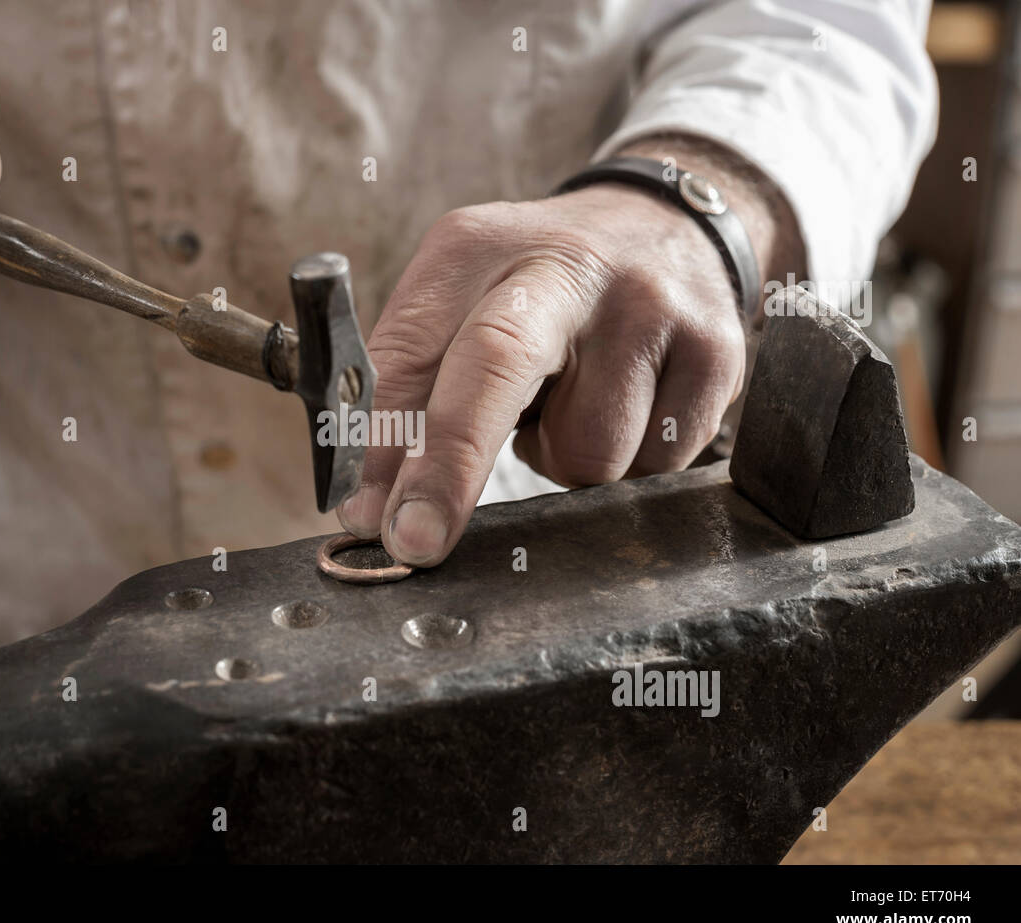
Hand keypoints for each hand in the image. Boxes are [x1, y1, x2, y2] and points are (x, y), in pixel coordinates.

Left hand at [338, 183, 748, 565]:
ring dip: (567, 462)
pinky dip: (631, 463)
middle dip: (450, 468)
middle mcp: (564, 266)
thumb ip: (409, 392)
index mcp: (473, 251)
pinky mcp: (715, 351)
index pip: (410, 350)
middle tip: (417, 540)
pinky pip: (655, 467)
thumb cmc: (538, 289)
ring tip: (574, 406)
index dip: (382, 444)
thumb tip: (368, 507)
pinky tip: (628, 408)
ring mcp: (648, 306)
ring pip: (589, 454)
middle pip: (497, 366)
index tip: (363, 516)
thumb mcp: (459, 305)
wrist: (665, 226)